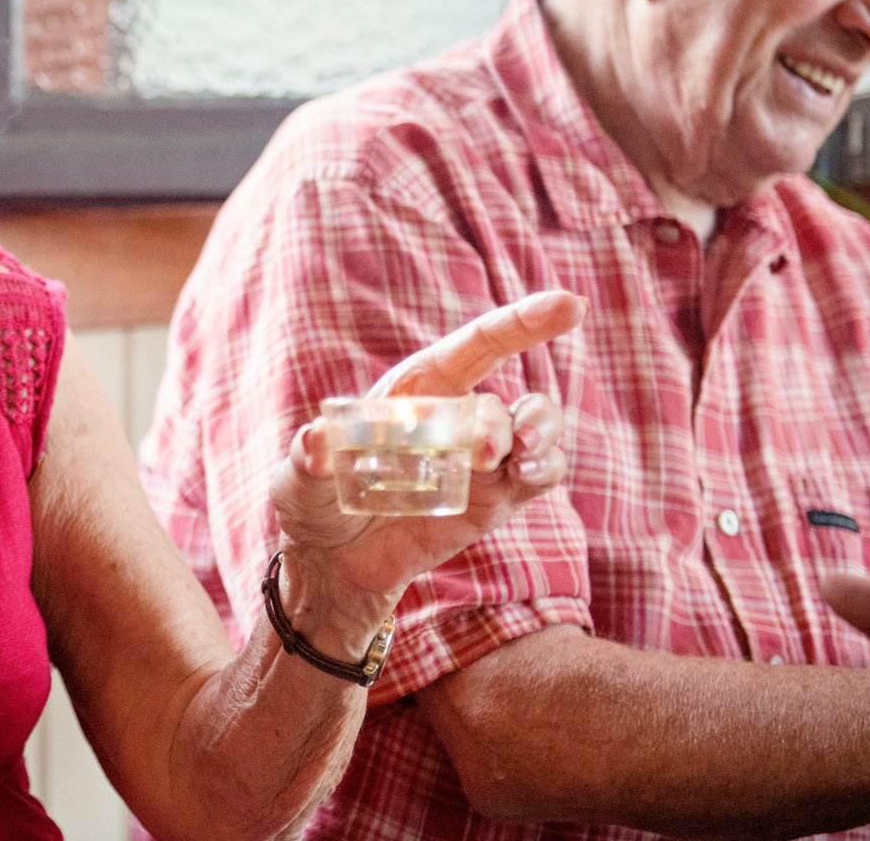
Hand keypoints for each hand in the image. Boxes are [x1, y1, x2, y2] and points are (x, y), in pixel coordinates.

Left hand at [270, 291, 584, 612]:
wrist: (332, 564)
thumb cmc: (313, 505)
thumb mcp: (299, 480)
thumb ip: (309, 458)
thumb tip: (317, 438)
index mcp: (414, 392)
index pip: (477, 346)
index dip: (522, 322)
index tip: (570, 305)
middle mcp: (455, 417)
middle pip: (509, 398)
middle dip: (509, 419)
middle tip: (485, 451)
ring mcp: (481, 461)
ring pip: (539, 428)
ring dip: (542, 435)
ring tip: (518, 456)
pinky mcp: (494, 501)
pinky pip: (540, 475)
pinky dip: (547, 469)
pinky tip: (528, 476)